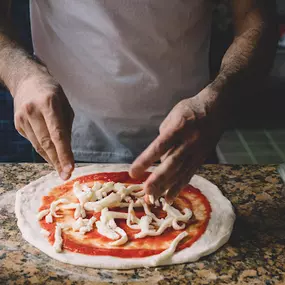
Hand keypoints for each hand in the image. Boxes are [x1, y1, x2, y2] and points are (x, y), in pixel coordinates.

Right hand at [14, 66, 74, 179]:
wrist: (27, 80)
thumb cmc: (53, 93)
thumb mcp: (65, 106)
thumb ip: (66, 128)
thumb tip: (66, 151)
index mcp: (49, 104)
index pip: (58, 134)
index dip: (64, 153)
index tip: (70, 168)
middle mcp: (33, 111)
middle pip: (46, 143)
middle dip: (58, 161)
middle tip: (66, 175)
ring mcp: (22, 118)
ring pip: (38, 145)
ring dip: (51, 159)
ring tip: (61, 169)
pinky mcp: (17, 124)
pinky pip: (33, 141)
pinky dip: (43, 150)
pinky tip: (51, 156)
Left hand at [130, 87, 224, 203]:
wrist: (216, 109)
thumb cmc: (190, 110)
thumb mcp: (172, 116)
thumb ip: (164, 136)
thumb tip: (158, 156)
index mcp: (179, 128)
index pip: (159, 147)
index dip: (146, 160)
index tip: (133, 172)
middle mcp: (188, 142)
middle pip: (172, 164)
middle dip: (158, 179)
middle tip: (146, 192)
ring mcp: (196, 152)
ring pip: (181, 173)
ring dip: (167, 187)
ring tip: (155, 199)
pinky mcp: (201, 159)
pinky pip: (189, 175)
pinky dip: (179, 187)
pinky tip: (170, 197)